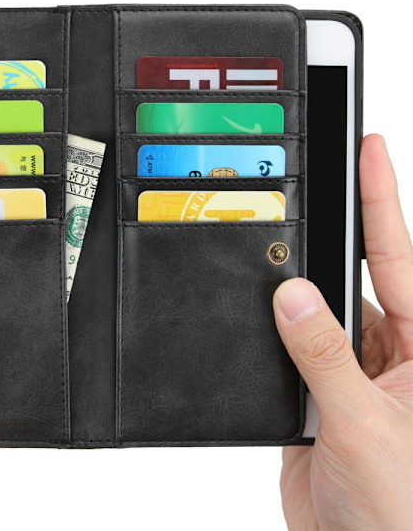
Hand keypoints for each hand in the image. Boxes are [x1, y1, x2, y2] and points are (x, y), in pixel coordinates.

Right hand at [274, 134, 412, 529]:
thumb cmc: (400, 510)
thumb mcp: (366, 425)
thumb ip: (325, 356)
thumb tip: (293, 295)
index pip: (399, 257)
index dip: (384, 200)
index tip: (368, 152)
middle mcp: (385, 352)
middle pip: (347, 279)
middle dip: (319, 247)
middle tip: (291, 204)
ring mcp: (344, 372)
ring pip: (307, 313)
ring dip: (284, 300)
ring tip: (261, 271)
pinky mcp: (309, 393)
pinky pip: (282, 347)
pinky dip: (264, 334)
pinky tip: (249, 324)